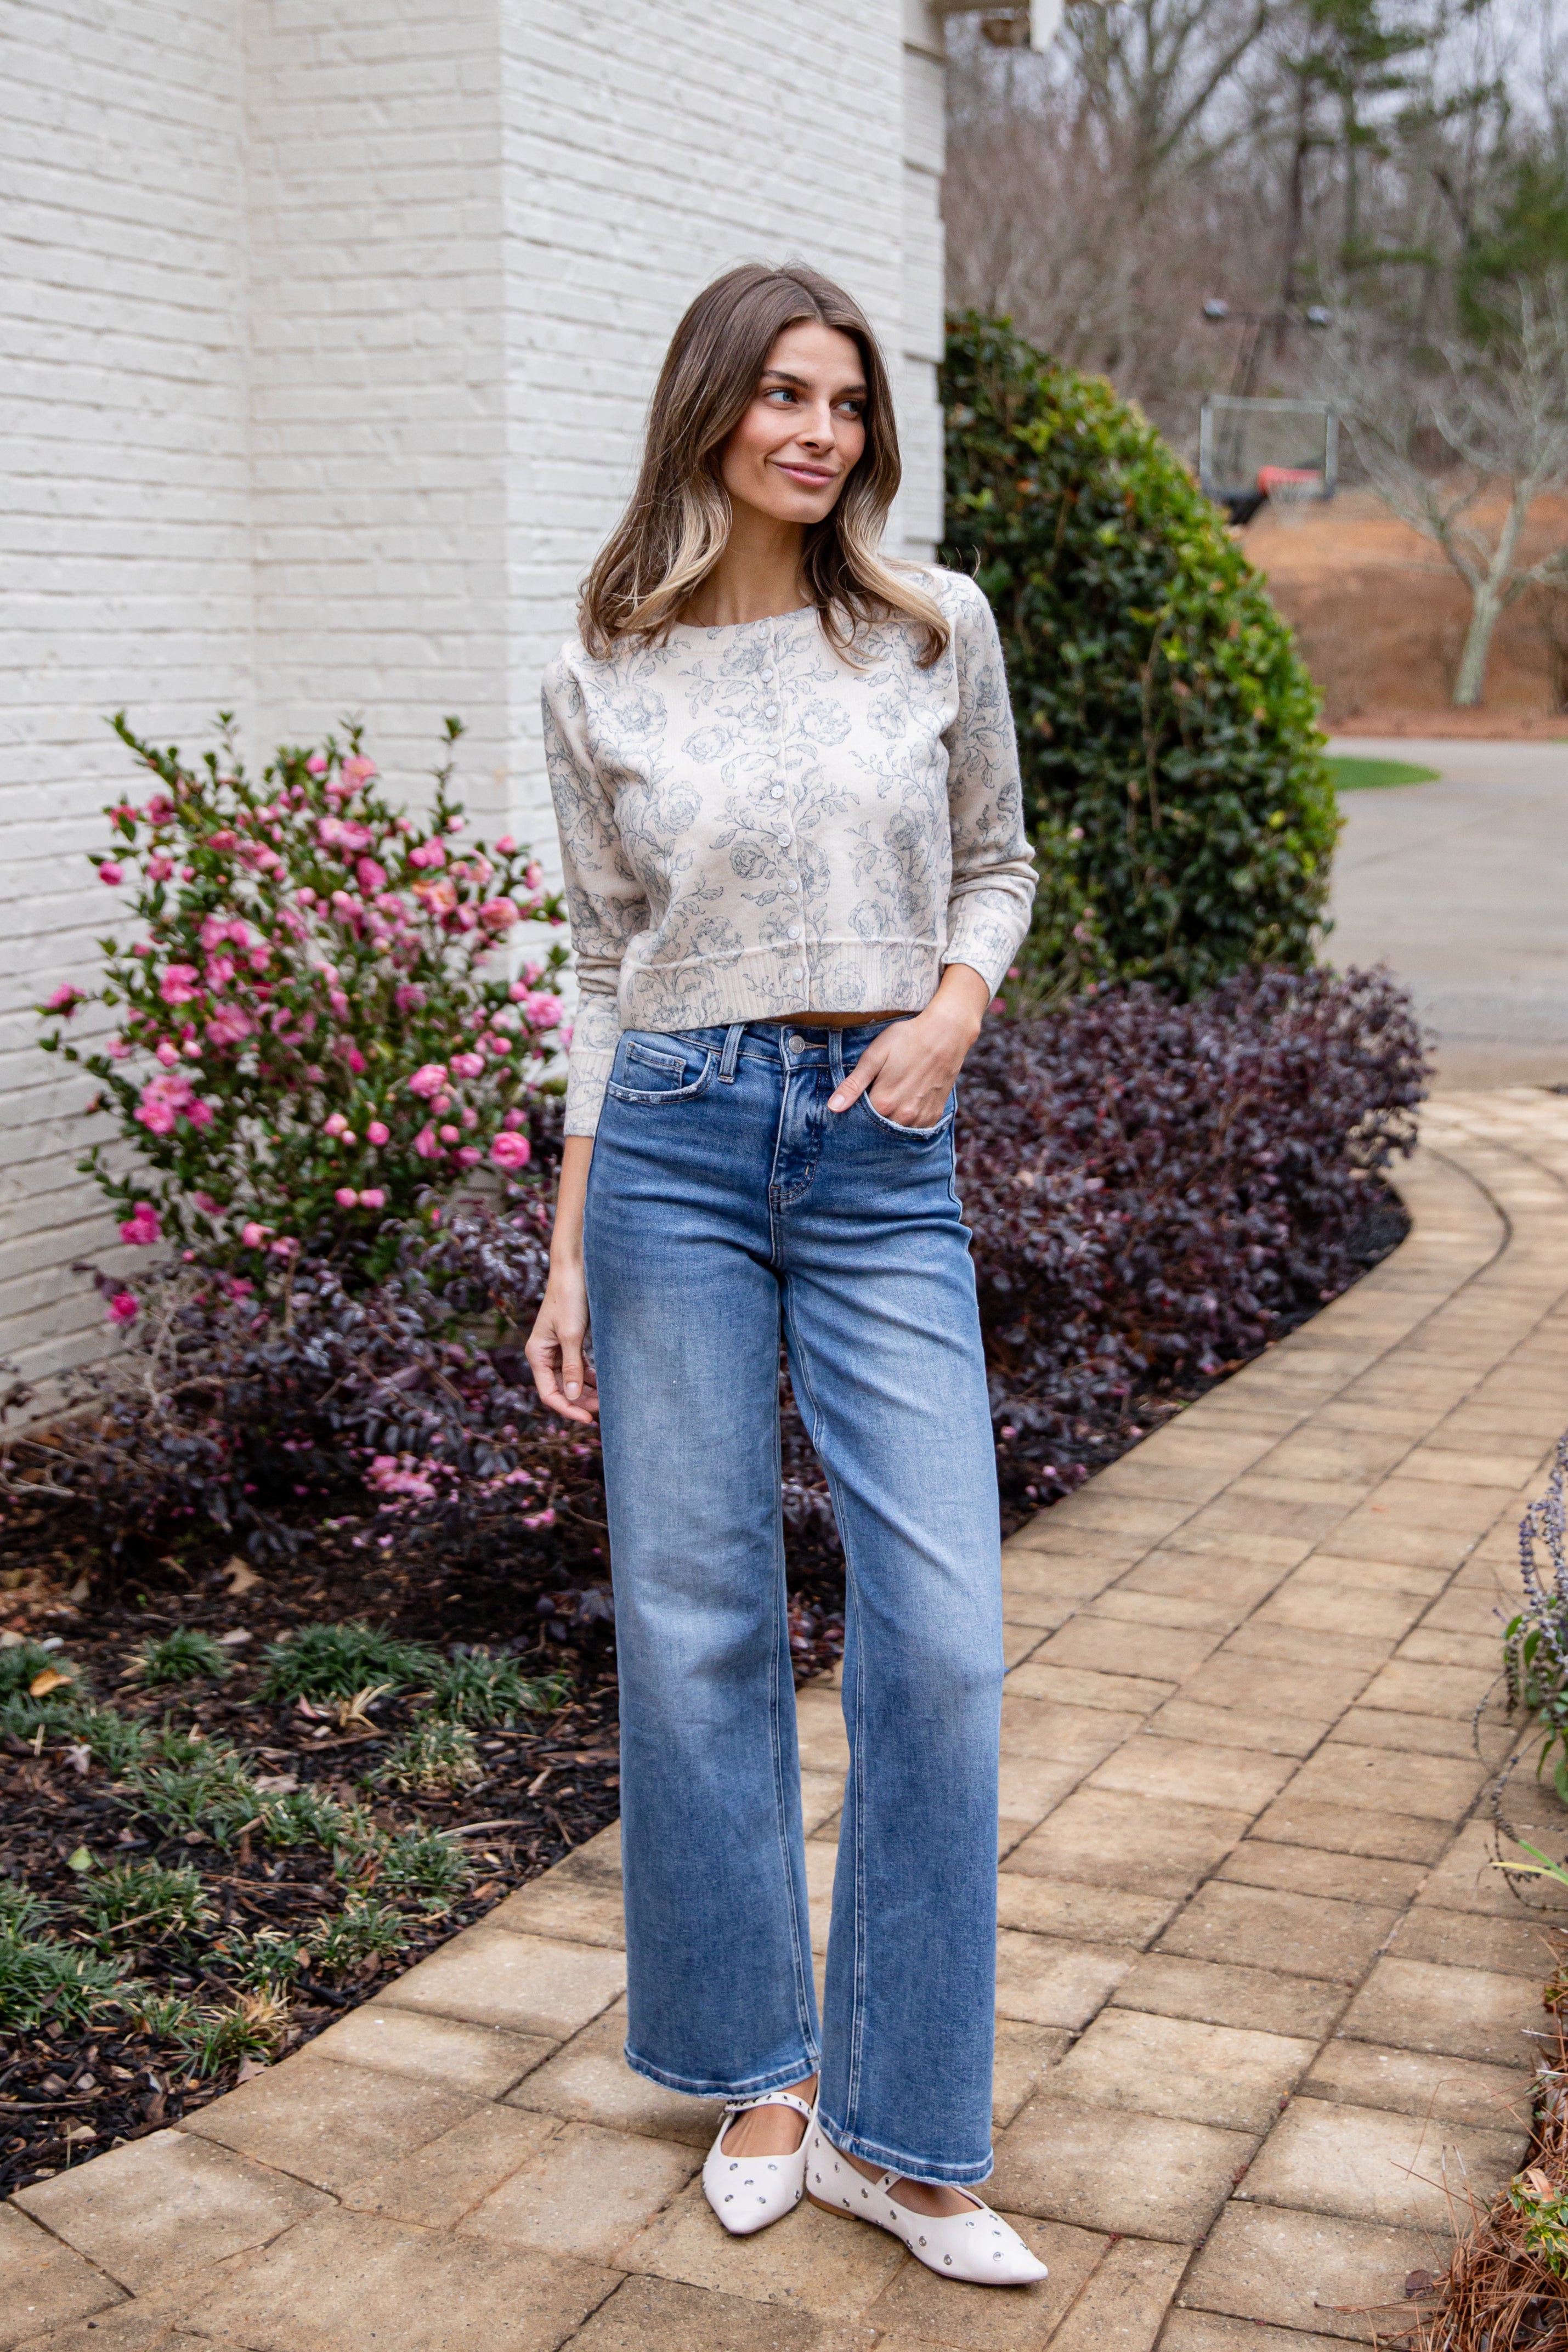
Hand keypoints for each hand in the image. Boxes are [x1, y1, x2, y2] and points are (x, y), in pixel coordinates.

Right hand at [525, 1262, 599, 1424]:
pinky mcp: (571, 1341)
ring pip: (571, 1380)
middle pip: (561, 1389)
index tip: (589, 1419)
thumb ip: (572, 1366)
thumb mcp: (572, 1334)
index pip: (549, 1393)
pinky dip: (591, 1377)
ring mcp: (557, 1348)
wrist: (576, 1268)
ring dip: (587, 1391)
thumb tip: (573, 1397)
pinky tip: (605, 1383)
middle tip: (605, 1411)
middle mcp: (544, 1354)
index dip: (568, 1409)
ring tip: (607, 1401)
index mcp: (537, 1354)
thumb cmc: (570, 1298)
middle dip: (581, 1402)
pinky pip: (579, 1367)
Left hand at [827, 964, 990, 1127]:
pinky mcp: (934, 1115)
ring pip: (898, 1130)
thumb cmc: (907, 1039)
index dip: (856, 1109)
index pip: (860, 1120)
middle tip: (877, 1093)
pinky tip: (907, 1102)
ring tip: (893, 1097)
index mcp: (884, 1102)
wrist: (946, 1034)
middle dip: (873, 1117)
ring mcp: (921, 1117)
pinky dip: (909, 1120)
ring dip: (891, 1120)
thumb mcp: (875, 1056)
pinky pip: (916, 1129)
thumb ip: (853, 1084)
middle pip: (879, 1127)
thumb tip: (832, 1107)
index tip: (861, 1095)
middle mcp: (903, 1116)